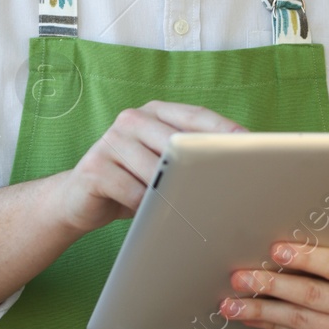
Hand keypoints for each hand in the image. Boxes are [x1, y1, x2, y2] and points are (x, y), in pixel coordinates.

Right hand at [52, 100, 244, 234]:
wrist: (77, 199)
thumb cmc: (131, 182)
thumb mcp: (161, 165)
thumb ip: (188, 157)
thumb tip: (237, 168)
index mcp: (155, 112)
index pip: (197, 116)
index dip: (225, 130)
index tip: (251, 146)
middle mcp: (132, 119)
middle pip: (178, 142)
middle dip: (203, 166)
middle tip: (227, 188)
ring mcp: (111, 140)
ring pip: (156, 169)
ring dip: (173, 194)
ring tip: (188, 212)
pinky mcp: (94, 167)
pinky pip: (132, 192)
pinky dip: (147, 208)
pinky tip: (150, 216)